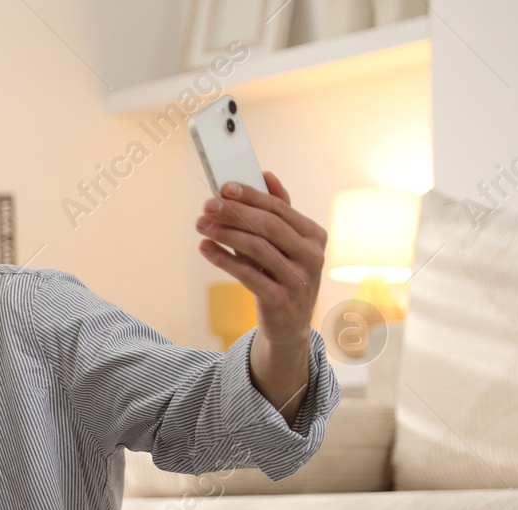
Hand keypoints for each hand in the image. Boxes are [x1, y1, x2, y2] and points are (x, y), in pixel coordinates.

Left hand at [196, 171, 325, 419]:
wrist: (288, 326)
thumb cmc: (284, 276)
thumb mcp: (287, 245)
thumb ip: (278, 211)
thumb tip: (266, 175)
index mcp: (315, 236)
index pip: (280, 209)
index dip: (252, 196)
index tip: (224, 187)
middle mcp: (312, 256)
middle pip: (268, 226)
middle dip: (235, 213)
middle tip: (207, 205)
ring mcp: (298, 279)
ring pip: (257, 248)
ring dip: (225, 234)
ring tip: (201, 226)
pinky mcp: (280, 300)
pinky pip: (247, 274)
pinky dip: (224, 259)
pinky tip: (206, 248)